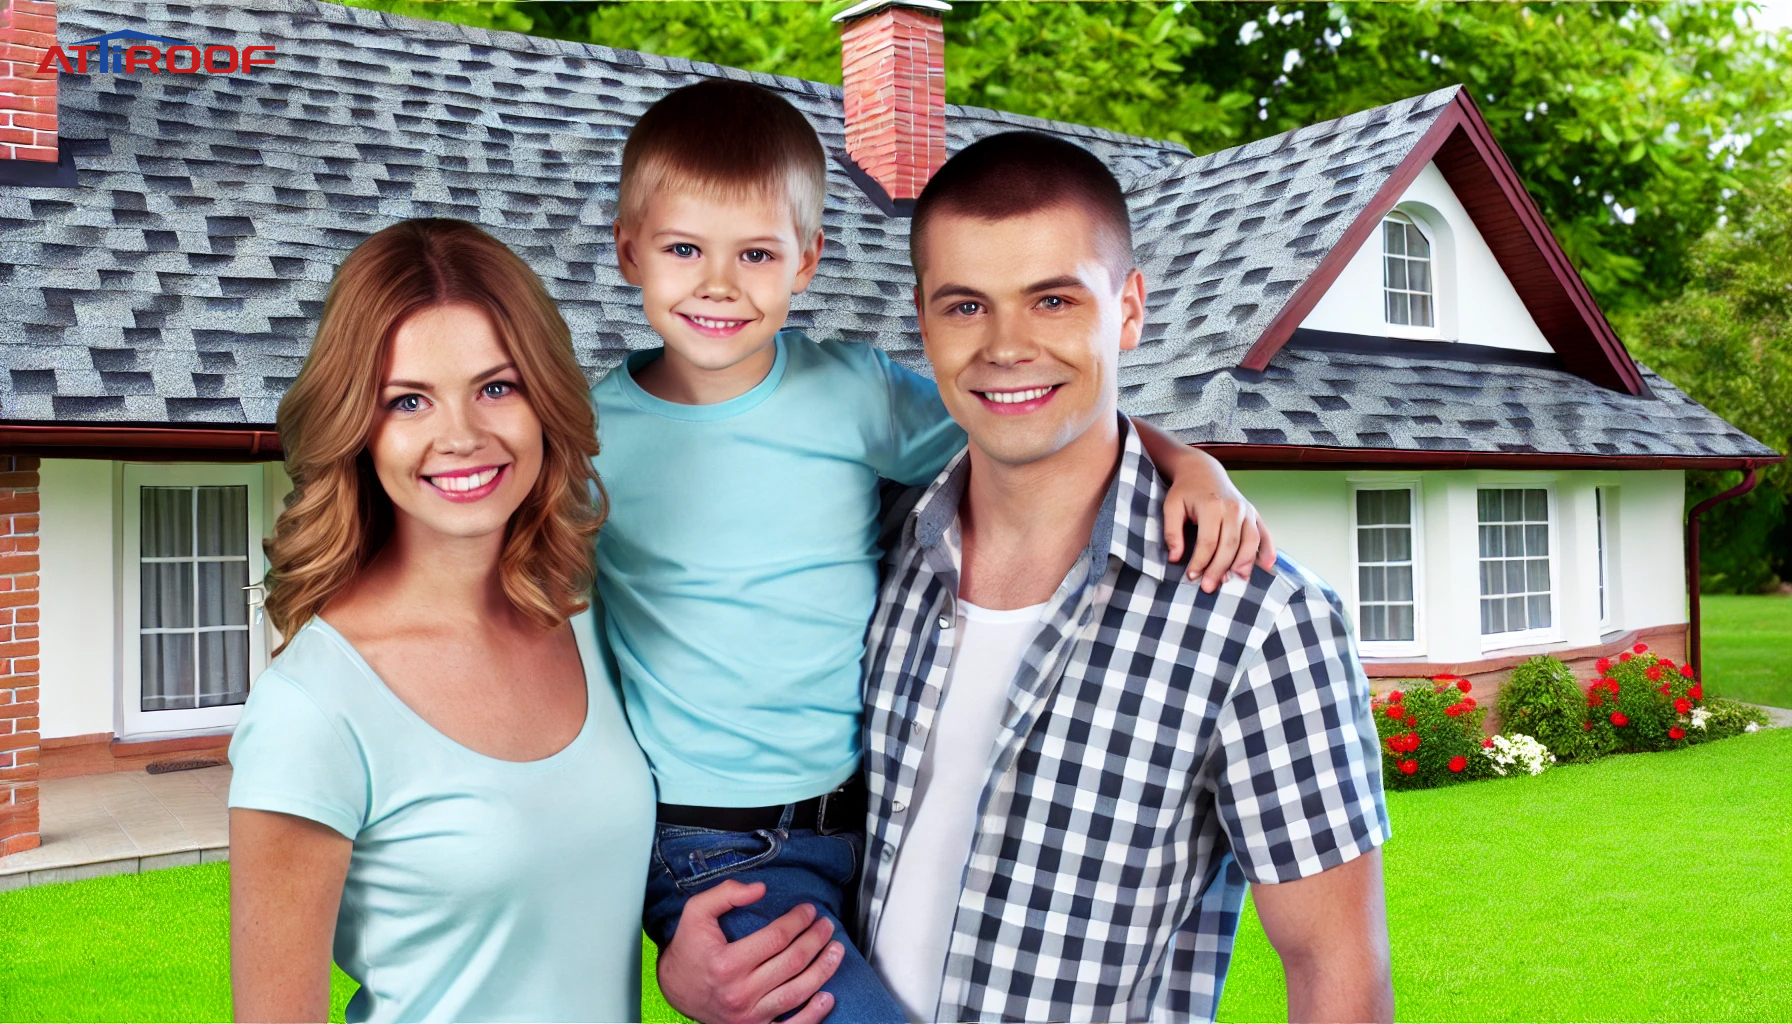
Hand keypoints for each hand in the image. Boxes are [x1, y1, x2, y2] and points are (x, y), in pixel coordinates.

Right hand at [655, 880, 844, 1023]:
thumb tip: (760, 889)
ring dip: (823, 970)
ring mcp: (748, 1016)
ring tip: (836, 951)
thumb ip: (726, 894)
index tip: (809, 910)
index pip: (776, 938)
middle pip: (792, 963)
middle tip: (827, 926)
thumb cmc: (689, 949)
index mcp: (727, 963)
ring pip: (797, 992)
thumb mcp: (696, 912)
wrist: (674, 989)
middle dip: (816, 940)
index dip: (798, 921)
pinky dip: (813, 1016)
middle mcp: (740, 993)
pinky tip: (828, 998)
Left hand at [1160, 450, 1277, 591]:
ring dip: (1244, 564)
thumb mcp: (1171, 506)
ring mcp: (1247, 511)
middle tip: (1208, 587)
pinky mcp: (1254, 514)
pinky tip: (1266, 566)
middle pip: (1230, 545)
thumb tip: (1175, 558)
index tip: (1191, 576)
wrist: (1203, 471)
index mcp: (1212, 505)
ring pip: (1250, 542)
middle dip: (1220, 569)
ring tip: (1235, 582)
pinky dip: (1268, 550)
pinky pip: (1264, 534)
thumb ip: (1172, 532)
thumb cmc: (1185, 491)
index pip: (1208, 541)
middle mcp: (1233, 508)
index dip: (1200, 562)